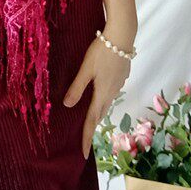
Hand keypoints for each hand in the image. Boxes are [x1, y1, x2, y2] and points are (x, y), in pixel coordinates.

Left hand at [63, 31, 132, 159]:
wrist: (122, 36)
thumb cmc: (102, 51)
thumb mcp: (85, 69)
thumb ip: (77, 87)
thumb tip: (67, 106)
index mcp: (102, 94)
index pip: (92, 121)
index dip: (87, 137)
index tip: (84, 153)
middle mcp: (112, 92)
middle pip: (100, 113)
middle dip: (92, 126)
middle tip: (84, 137)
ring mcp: (119, 83)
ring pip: (107, 102)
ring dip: (98, 111)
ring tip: (89, 116)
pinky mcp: (122, 75)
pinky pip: (111, 91)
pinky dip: (104, 97)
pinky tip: (100, 91)